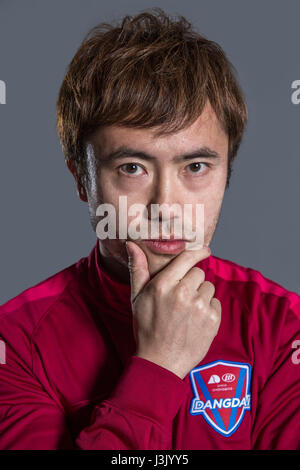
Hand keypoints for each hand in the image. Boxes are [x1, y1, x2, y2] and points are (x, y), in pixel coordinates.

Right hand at [126, 241, 220, 378]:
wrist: (160, 361)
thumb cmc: (146, 327)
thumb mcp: (137, 297)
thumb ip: (137, 269)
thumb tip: (131, 244)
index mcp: (163, 285)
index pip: (187, 258)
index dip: (198, 252)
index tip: (204, 250)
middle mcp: (183, 293)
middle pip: (198, 273)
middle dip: (192, 282)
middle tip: (181, 298)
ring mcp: (199, 307)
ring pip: (208, 287)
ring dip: (201, 295)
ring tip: (187, 312)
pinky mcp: (212, 320)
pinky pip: (216, 303)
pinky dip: (209, 310)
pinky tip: (195, 321)